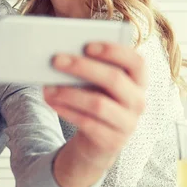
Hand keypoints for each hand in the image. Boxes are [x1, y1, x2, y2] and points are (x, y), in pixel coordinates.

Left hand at [44, 42, 146, 186]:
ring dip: (69, 93)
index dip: (114, 51)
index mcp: (138, 81)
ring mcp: (128, 123)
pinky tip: (51, 102)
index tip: (87, 45)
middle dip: (82, 67)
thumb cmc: (96, 99)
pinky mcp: (113, 141)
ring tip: (47, 87)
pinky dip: (66, 110)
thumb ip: (89, 69)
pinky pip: (87, 123)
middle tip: (56, 60)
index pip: (136, 62)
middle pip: (114, 79)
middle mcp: (138, 101)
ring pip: (98, 104)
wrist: (98, 140)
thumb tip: (62, 56)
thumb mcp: (97, 84)